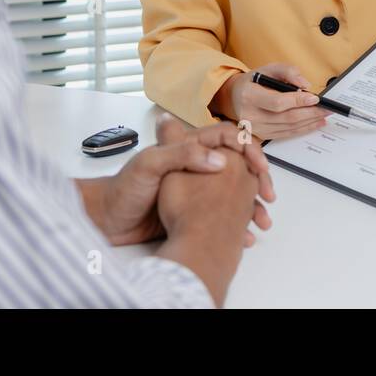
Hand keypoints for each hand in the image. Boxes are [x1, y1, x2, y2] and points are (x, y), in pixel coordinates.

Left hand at [90, 115, 274, 246]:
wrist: (107, 222)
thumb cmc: (122, 189)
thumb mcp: (149, 165)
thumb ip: (180, 155)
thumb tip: (218, 159)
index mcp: (186, 146)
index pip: (227, 138)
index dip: (248, 149)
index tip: (259, 167)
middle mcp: (194, 164)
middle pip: (237, 165)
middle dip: (257, 180)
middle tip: (268, 196)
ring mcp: (196, 189)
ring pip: (234, 193)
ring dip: (251, 206)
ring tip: (262, 221)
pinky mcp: (193, 211)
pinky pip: (223, 216)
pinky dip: (237, 225)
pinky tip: (245, 237)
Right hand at [211, 62, 328, 140]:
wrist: (234, 98)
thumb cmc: (253, 82)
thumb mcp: (267, 69)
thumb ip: (286, 71)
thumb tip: (305, 85)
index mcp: (249, 96)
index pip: (277, 102)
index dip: (298, 101)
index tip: (315, 98)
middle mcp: (251, 116)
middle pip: (286, 118)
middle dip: (310, 113)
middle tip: (327, 108)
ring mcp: (256, 129)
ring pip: (288, 128)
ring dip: (309, 122)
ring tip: (324, 115)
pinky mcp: (262, 136)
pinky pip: (286, 134)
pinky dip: (303, 129)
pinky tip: (314, 123)